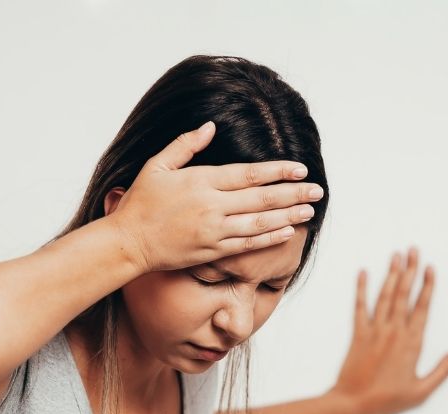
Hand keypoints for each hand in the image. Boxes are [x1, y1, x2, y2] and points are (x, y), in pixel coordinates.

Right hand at [107, 120, 322, 274]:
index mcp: (202, 181)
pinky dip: (269, 238)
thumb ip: (185, 144)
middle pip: (262, 198)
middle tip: (318, 190)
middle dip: (293, 193)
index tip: (300, 169)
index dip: (279, 171)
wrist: (129, 242)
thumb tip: (211, 127)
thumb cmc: (141, 202)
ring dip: (288, 216)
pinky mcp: (212, 251)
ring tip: (309, 211)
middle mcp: (212, 206)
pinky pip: (247, 244)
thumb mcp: (157, 165)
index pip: (250, 174)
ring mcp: (214, 231)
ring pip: (260, 222)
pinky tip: (287, 232)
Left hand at [329, 247, 447, 413]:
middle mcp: (395, 331)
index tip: (431, 268)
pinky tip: (363, 272)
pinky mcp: (358, 334)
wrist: (354, 403)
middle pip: (404, 294)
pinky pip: (360, 307)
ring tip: (396, 255)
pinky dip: (361, 288)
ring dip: (391, 274)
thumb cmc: (388, 400)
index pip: (422, 307)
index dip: (427, 286)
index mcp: (412, 342)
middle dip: (410, 270)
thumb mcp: (421, 392)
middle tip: (414, 250)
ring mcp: (375, 330)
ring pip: (385, 296)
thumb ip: (441, 371)